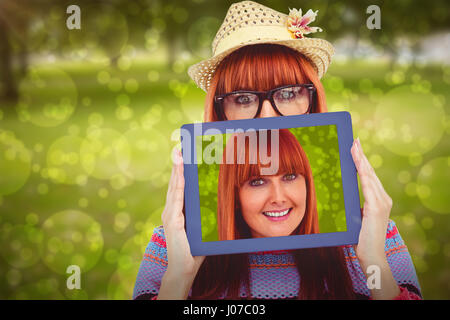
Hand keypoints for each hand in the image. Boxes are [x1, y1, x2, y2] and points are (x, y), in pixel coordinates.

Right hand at [159, 148, 204, 298]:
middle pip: (175, 182)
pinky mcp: (172, 219)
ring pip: (174, 186)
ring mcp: (170, 213)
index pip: (180, 185)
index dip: (181, 169)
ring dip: (176, 169)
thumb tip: (224, 203)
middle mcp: (171, 209)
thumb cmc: (196, 248)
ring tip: (179, 152)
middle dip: (177, 164)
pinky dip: (177, 183)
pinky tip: (179, 171)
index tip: (185, 153)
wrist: (185, 267)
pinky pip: (176, 197)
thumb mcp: (204, 226)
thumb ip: (209, 214)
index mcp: (178, 209)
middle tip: (180, 146)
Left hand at [350, 138, 391, 264]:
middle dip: (362, 156)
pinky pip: (368, 186)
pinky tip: (359, 165)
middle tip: (355, 141)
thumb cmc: (362, 239)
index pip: (370, 177)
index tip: (356, 148)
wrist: (372, 256)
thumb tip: (348, 198)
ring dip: (361, 160)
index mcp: (379, 200)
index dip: (363, 162)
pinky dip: (364, 174)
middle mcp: (384, 199)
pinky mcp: (377, 208)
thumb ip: (357, 206)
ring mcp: (382, 203)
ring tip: (355, 147)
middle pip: (371, 173)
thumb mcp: (358, 218)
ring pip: (370, 176)